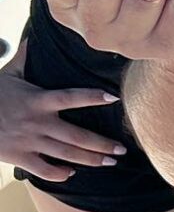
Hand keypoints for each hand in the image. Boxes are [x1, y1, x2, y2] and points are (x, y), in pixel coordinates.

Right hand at [0, 64, 125, 181]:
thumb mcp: (6, 74)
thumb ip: (23, 58)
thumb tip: (33, 38)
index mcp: (38, 100)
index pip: (70, 97)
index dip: (92, 97)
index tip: (114, 98)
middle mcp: (38, 122)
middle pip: (77, 135)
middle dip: (102, 144)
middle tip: (123, 150)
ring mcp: (29, 142)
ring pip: (66, 154)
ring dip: (90, 160)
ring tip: (110, 162)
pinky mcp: (18, 157)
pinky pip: (43, 170)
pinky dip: (59, 173)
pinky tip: (72, 173)